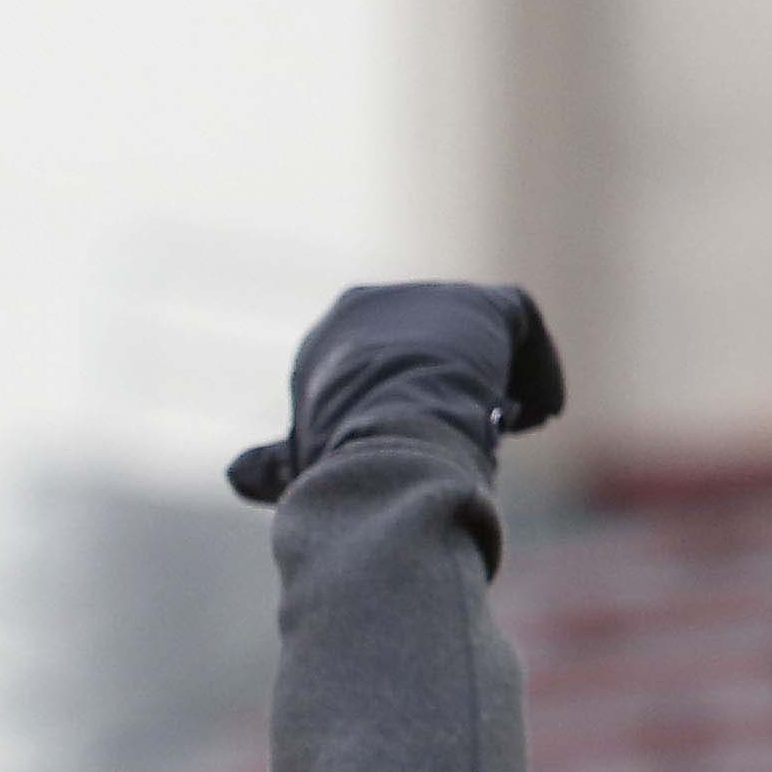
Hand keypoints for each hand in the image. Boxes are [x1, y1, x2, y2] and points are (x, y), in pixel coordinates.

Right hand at [225, 280, 564, 503]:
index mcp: (327, 339)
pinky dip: (534, 370)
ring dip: (495, 380)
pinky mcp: (484, 303)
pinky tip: (535, 414)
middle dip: (451, 387)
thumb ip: (272, 464)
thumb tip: (237, 474)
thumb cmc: (339, 463)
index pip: (381, 365)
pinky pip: (520, 326)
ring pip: (478, 339)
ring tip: (504, 428)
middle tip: (471, 434)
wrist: (388, 442)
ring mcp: (429, 297)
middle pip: (431, 347)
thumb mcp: (300, 466)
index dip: (404, 403)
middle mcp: (374, 304)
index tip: (422, 441)